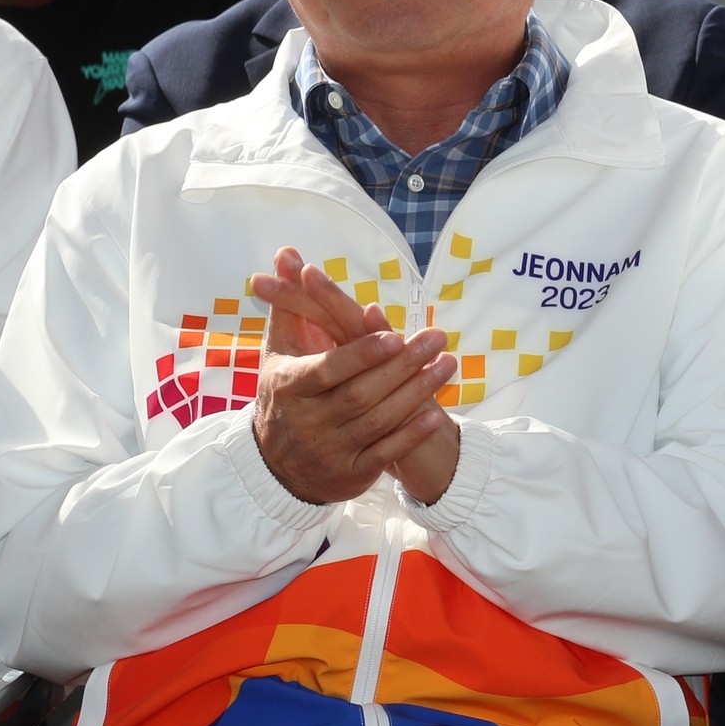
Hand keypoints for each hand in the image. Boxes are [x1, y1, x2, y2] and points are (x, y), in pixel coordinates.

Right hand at [246, 247, 456, 505]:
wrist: (276, 466)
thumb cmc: (285, 394)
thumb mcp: (280, 351)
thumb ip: (289, 304)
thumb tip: (285, 254)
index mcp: (290, 387)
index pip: (328, 369)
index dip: (361, 354)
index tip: (394, 334)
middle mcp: (308, 421)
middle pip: (361, 393)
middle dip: (402, 366)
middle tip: (438, 338)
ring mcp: (331, 449)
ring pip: (379, 421)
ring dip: (417, 392)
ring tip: (449, 363)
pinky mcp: (351, 472)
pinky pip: (386, 453)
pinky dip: (412, 433)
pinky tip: (438, 412)